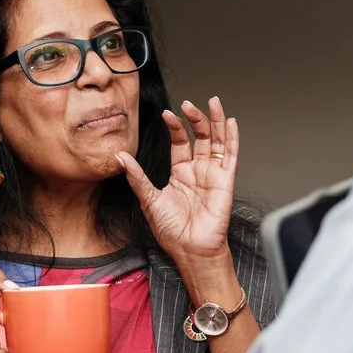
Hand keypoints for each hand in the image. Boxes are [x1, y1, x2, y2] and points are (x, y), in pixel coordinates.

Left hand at [120, 98, 239, 265]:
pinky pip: (231, 156)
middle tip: (188, 104)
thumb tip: (120, 157)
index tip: (167, 114)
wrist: (190, 250)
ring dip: (215, 121)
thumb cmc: (172, 231)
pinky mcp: (226, 181)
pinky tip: (231, 122)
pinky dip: (233, 138)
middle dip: (195, 119)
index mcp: (180, 173)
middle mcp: (198, 171)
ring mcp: (213, 174)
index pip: (180, 142)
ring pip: (217, 141)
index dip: (175, 127)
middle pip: (200, 137)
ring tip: (212, 102)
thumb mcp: (148, 199)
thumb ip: (137, 176)